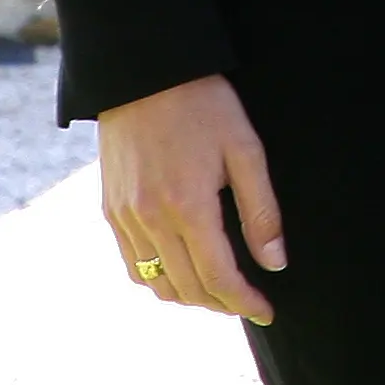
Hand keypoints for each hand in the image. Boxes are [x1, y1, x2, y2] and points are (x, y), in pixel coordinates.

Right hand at [96, 72, 286, 323]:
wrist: (144, 72)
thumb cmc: (204, 105)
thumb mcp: (246, 150)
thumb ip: (262, 212)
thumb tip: (275, 264)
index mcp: (188, 206)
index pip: (219, 278)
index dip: (245, 302)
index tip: (266, 312)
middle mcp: (151, 220)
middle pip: (187, 289)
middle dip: (222, 304)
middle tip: (248, 303)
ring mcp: (125, 218)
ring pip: (156, 285)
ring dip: (189, 297)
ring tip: (218, 291)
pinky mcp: (110, 210)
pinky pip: (132, 265)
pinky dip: (157, 280)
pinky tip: (180, 272)